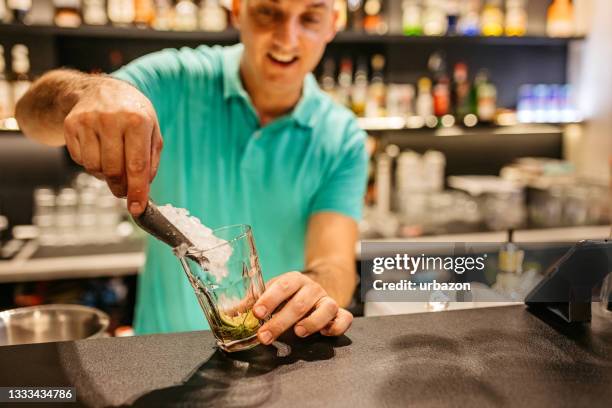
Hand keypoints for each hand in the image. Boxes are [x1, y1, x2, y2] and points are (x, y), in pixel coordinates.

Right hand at [63, 77, 162, 215]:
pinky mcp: (71, 125)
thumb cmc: (133, 115)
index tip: (137, 209)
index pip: (136, 165)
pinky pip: (81, 160)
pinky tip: (99, 151)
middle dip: (120, 188)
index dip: (137, 191)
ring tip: (113, 163)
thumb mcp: (152, 132)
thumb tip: (143, 191)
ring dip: (105, 176)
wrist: (102, 89)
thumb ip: (151, 162)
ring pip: (95, 168)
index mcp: (137, 121)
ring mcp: (88, 121)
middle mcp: (111, 119)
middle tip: (124, 191)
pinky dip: (91, 164)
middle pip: (113, 171)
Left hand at [252, 272, 352, 344]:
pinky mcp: (340, 313)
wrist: (316, 290)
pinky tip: (324, 333)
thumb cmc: (288, 296)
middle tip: (264, 336)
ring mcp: (327, 300)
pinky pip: (345, 318)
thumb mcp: (271, 294)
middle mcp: (313, 288)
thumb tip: (227, 313)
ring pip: (326, 308)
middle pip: (300, 303)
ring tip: (298, 332)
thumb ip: (252, 303)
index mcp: (294, 280)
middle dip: (280, 322)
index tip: (256, 313)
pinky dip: (336, 326)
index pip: (283, 286)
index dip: (269, 299)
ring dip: (312, 321)